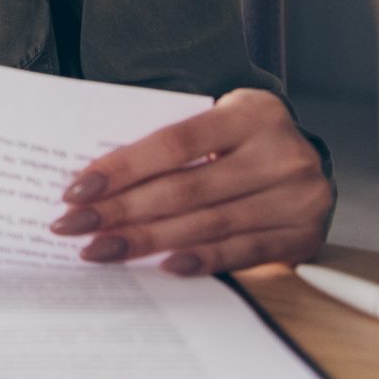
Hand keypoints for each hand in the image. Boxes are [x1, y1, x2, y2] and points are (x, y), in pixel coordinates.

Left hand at [49, 88, 332, 274]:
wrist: (305, 156)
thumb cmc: (240, 137)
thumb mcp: (215, 120)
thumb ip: (169, 143)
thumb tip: (94, 180)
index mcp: (254, 112)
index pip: (174, 143)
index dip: (123, 168)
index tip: (76, 190)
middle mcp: (282, 153)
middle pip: (186, 189)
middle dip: (122, 211)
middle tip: (73, 226)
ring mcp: (299, 197)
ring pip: (207, 225)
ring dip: (147, 241)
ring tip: (101, 250)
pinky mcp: (303, 236)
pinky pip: (241, 253)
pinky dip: (199, 260)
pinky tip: (162, 266)